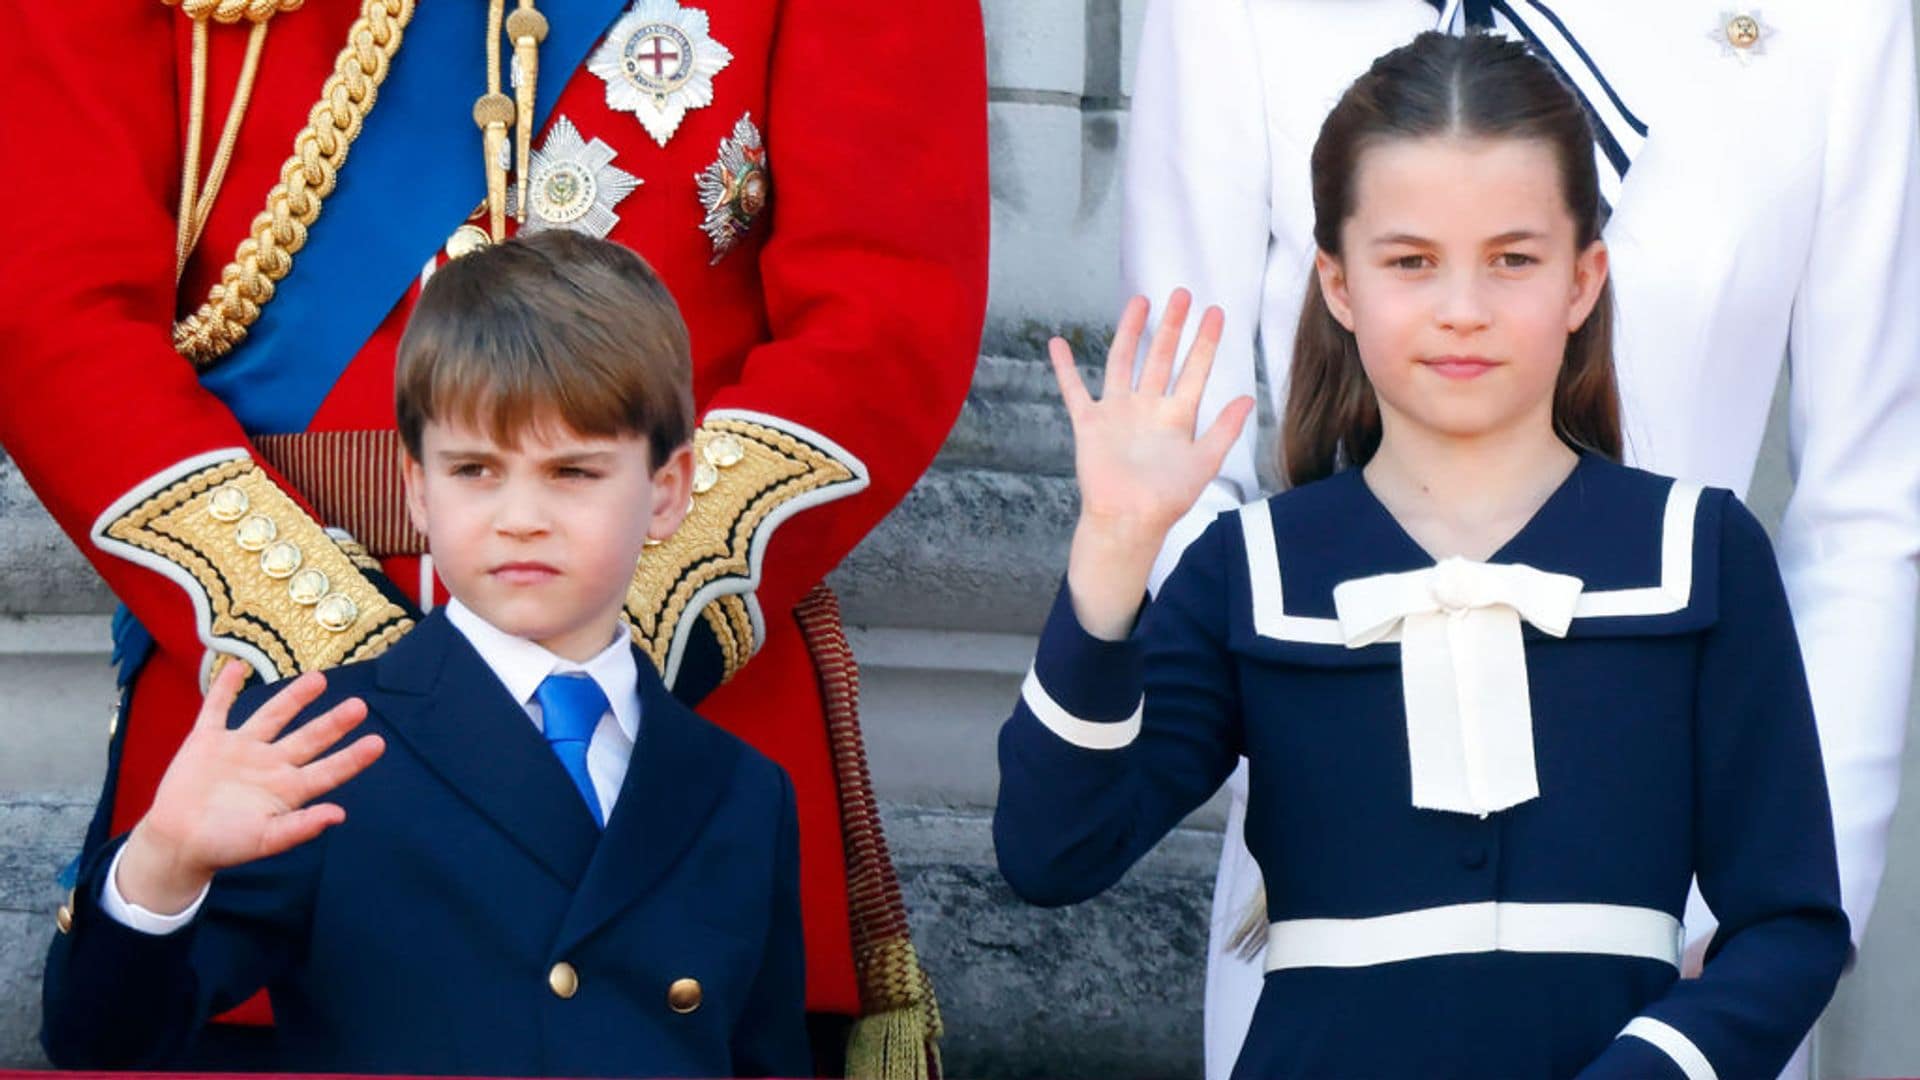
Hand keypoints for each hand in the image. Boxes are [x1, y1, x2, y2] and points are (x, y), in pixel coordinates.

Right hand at [116, 663, 383, 914]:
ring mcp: (240, 749)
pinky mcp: (207, 741)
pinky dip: (224, 688)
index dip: (353, 758)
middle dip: (333, 723)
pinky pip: (217, 709)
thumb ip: (300, 827)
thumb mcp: (265, 840)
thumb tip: (339, 815)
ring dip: (294, 697)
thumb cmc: (222, 846)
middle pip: (308, 738)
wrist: (176, 843)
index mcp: (287, 789)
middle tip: (359, 705)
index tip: (378, 743)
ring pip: (272, 716)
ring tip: (318, 679)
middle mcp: (269, 764)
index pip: (327, 770)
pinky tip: (236, 665)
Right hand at [1051, 289, 1253, 637]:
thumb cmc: (1167, 500)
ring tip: (1140, 300)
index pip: (1195, 370)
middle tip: (1182, 293)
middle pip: (1161, 356)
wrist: (1128, 521)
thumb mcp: (1205, 463)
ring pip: (1123, 361)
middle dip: (1172, 326)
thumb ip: (1225, 429)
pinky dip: (1065, 368)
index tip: (1216, 312)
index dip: (1206, 342)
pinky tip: (1058, 343)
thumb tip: (1247, 397)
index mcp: (1177, 417)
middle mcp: (1148, 408)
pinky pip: (1075, 390)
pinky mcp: (1090, 424)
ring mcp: (1118, 413)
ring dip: (1130, 331)